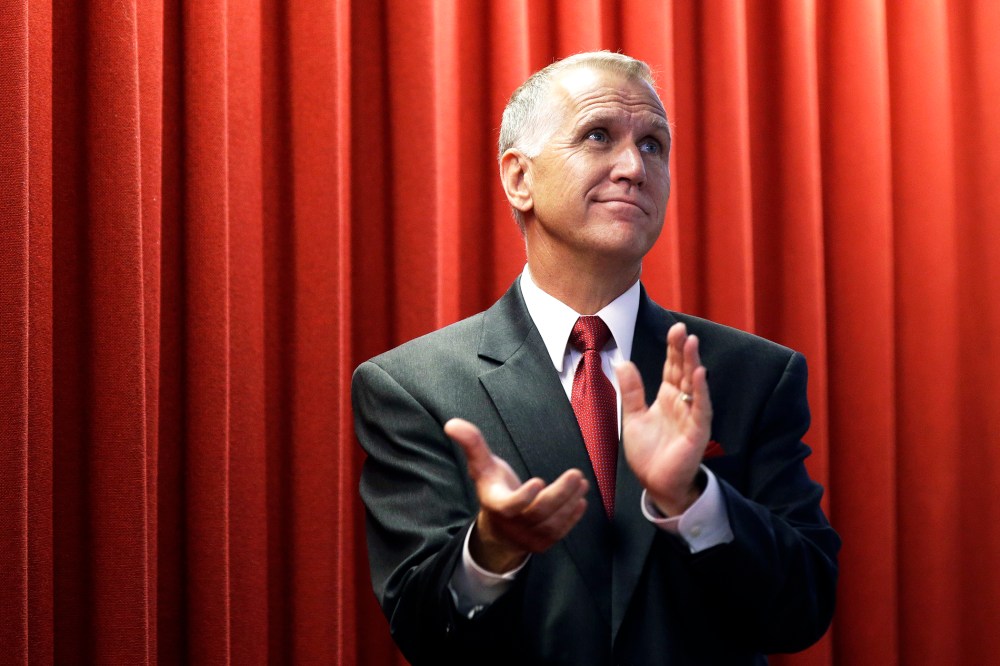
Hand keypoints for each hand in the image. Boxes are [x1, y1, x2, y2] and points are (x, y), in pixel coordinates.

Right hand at [444, 418, 588, 572]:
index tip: (538, 481)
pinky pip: (560, 532)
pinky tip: (581, 499)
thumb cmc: (493, 490)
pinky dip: (572, 517)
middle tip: (576, 474)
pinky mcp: (543, 543)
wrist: (500, 528)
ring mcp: (528, 537)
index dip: (524, 497)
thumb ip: (472, 445)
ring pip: (553, 523)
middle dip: (559, 494)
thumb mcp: (483, 467)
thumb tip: (451, 424)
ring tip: (581, 482)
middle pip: (538, 513)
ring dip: (569, 502)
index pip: (510, 506)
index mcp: (496, 505)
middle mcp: (512, 525)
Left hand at [614, 322, 712, 515]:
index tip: (675, 329)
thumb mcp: (633, 417)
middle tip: (683, 329)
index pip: (672, 368)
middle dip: (684, 350)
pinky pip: (701, 408)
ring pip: (694, 385)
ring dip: (693, 364)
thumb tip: (623, 362)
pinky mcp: (697, 432)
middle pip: (684, 371)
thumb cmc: (649, 453)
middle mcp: (682, 403)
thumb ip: (632, 391)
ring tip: (692, 343)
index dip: (673, 349)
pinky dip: (701, 391)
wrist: (656, 484)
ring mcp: (692, 416)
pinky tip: (699, 374)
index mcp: (667, 398)